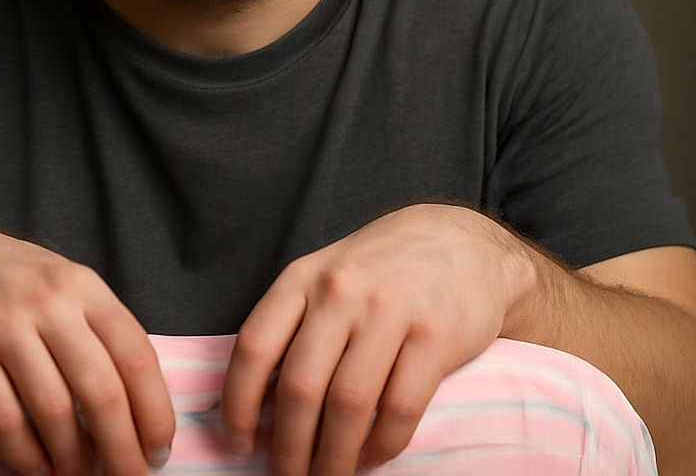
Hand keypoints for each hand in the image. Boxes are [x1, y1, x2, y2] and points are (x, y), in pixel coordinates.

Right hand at [0, 218, 174, 475]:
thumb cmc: (1, 280)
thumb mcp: (58, 283)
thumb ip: (94, 328)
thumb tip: (136, 401)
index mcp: (82, 286)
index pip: (136, 354)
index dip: (154, 409)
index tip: (159, 448)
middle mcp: (48, 302)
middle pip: (102, 390)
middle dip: (122, 449)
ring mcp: (3, 325)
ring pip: (54, 411)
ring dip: (73, 459)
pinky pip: (3, 419)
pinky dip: (25, 455)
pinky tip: (36, 468)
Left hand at [220, 204, 533, 475]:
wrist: (459, 242)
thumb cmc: (380, 270)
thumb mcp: (325, 279)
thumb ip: (294, 326)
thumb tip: (259, 403)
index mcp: (301, 277)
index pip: (254, 346)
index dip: (238, 402)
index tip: (236, 441)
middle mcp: (339, 290)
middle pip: (299, 386)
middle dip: (287, 447)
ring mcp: (388, 310)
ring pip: (347, 404)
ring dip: (332, 458)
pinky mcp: (435, 334)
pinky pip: (400, 407)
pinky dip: (381, 446)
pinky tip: (371, 458)